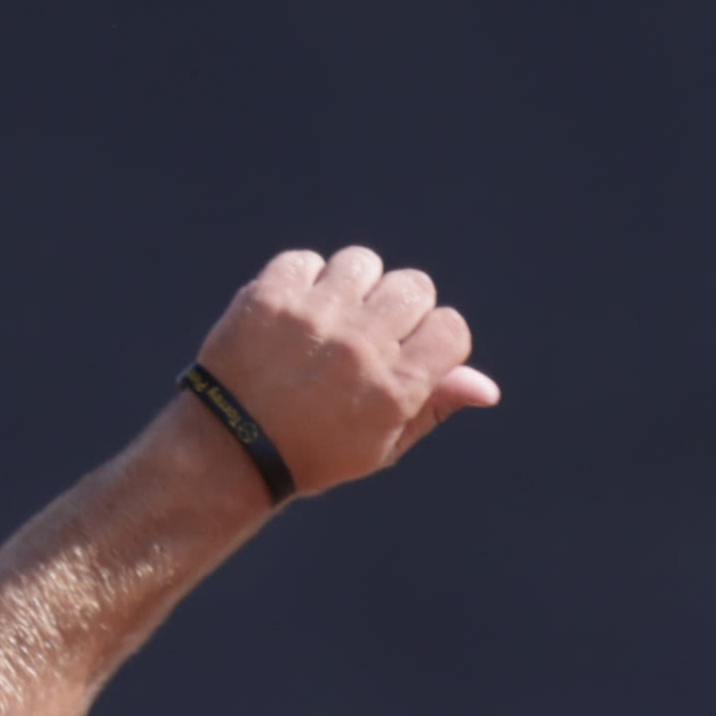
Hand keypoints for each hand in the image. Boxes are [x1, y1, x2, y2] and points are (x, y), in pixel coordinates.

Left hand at [184, 245, 500, 497]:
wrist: (229, 449)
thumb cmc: (314, 454)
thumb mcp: (383, 445)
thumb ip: (434, 406)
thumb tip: (485, 386)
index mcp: (396, 388)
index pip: (451, 327)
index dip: (437, 338)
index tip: (413, 353)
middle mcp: (361, 346)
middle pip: (414, 286)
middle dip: (401, 308)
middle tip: (371, 335)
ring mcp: (314, 316)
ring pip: (363, 263)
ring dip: (354, 286)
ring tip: (332, 317)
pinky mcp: (271, 296)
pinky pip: (307, 260)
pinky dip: (305, 282)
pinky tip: (295, 314)